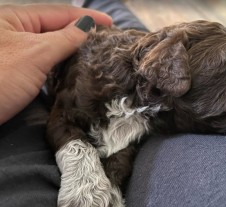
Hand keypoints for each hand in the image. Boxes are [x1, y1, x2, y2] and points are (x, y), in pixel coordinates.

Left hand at [0, 4, 111, 124]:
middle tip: (106, 41)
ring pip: (52, 48)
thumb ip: (64, 38)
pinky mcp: (19, 73)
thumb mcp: (35, 54)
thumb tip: (86, 24)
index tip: (110, 24)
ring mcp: (18, 54)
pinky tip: (76, 68)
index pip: (59, 13)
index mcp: (15, 18)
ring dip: (74, 50)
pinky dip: (63, 65)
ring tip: (96, 53)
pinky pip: (47, 64)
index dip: (86, 17)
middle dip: (82, 33)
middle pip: (56, 29)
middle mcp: (16, 33)